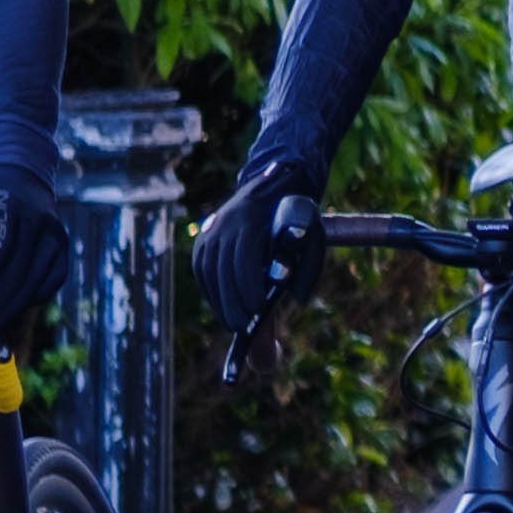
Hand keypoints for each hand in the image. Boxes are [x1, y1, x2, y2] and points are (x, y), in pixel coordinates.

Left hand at [0, 156, 68, 336]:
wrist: (22, 173)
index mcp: (9, 203)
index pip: (2, 243)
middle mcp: (39, 220)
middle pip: (20, 271)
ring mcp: (55, 235)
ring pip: (37, 282)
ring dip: (13, 308)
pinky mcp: (64, 248)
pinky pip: (53, 282)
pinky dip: (34, 299)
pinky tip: (14, 307)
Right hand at [191, 162, 322, 340]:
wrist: (271, 185)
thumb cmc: (296, 216)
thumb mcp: (310, 234)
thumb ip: (308, 264)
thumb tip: (300, 299)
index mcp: (252, 219)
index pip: (244, 257)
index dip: (248, 286)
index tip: (256, 310)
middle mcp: (225, 223)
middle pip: (223, 268)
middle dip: (232, 301)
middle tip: (242, 327)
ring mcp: (210, 229)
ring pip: (208, 270)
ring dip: (219, 300)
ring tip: (232, 324)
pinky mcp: (202, 237)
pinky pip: (202, 269)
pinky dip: (211, 291)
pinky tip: (222, 308)